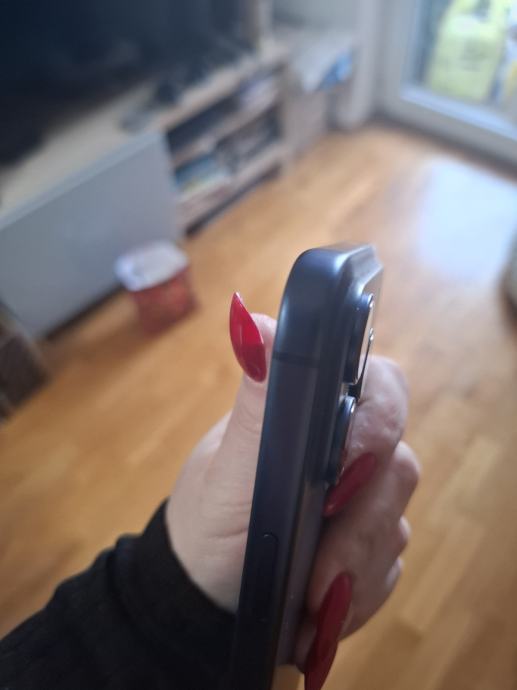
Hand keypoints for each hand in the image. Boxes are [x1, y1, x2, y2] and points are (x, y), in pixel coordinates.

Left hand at [166, 294, 419, 688]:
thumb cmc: (210, 520)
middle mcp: (348, 450)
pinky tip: (316, 606)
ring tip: (308, 594)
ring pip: (397, 525)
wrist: (206, 594)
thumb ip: (257, 401)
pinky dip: (354, 595)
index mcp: (316, 413)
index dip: (379, 420)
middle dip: (360, 523)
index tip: (347, 467)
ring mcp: (364, 501)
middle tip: (319, 564)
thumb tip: (254, 321)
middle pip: (399, 464)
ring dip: (353, 567)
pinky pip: (388, 570)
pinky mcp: (370, 550)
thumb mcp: (231, 466)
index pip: (380, 386)